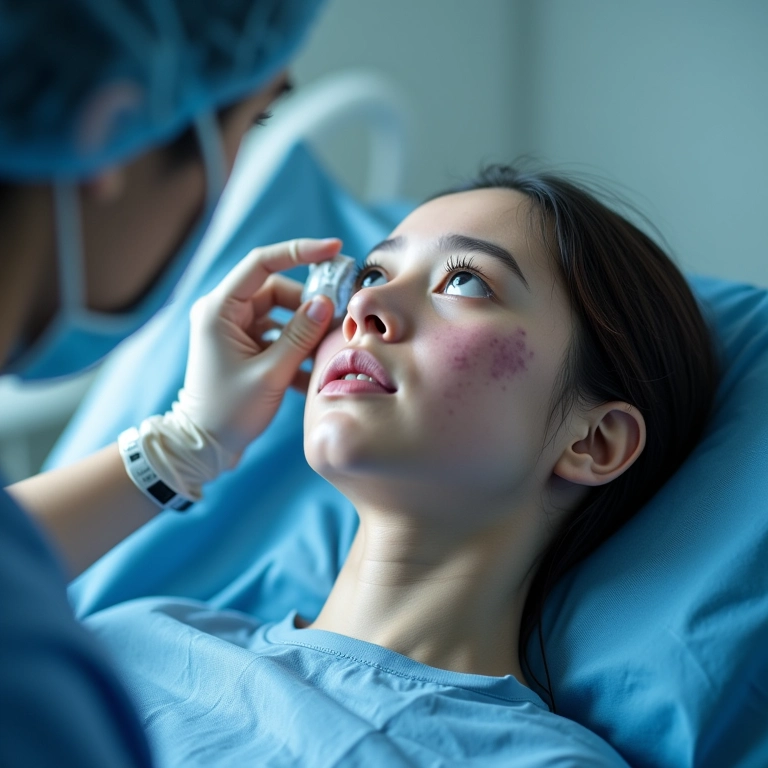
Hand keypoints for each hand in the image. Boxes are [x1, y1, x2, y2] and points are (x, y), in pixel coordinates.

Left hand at [176, 238, 339, 462]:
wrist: (204, 446)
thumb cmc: (229, 412)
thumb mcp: (271, 373)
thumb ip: (300, 335)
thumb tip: (325, 303)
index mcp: (219, 310)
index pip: (263, 263)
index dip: (300, 252)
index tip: (334, 249)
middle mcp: (223, 312)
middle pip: (276, 290)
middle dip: (308, 305)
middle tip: (338, 321)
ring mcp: (233, 329)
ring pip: (280, 313)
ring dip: (304, 331)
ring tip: (325, 353)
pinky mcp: (243, 346)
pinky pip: (276, 335)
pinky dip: (295, 349)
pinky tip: (310, 374)